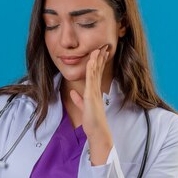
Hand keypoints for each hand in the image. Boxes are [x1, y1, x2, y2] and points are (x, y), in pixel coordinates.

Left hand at [69, 44, 112, 163]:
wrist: (97, 131)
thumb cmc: (92, 122)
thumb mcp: (83, 108)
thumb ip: (78, 100)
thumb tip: (73, 93)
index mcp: (94, 92)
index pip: (97, 75)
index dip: (98, 63)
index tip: (100, 53)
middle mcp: (96, 90)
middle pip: (98, 71)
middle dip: (101, 58)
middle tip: (104, 47)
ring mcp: (94, 92)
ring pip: (95, 72)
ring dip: (97, 60)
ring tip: (98, 49)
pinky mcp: (91, 95)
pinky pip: (91, 80)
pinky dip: (92, 69)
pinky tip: (92, 61)